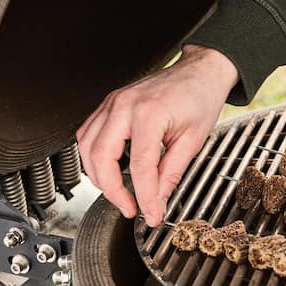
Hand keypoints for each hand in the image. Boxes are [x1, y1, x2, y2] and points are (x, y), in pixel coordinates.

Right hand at [76, 45, 238, 225]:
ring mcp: (112, 103)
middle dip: (112, 190)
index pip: (139, 167)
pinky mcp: (109, 104)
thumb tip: (158, 200)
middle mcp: (124, 106)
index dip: (144, 197)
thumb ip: (172, 173)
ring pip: (86, 146)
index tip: (151, 214)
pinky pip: (88, 133)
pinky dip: (93, 156)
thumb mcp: (193, 141)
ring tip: (118, 194)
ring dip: (98, 176)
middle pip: (101, 157)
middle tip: (130, 209)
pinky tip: (107, 170)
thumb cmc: (199, 98)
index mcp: (148, 114)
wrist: (199, 72)